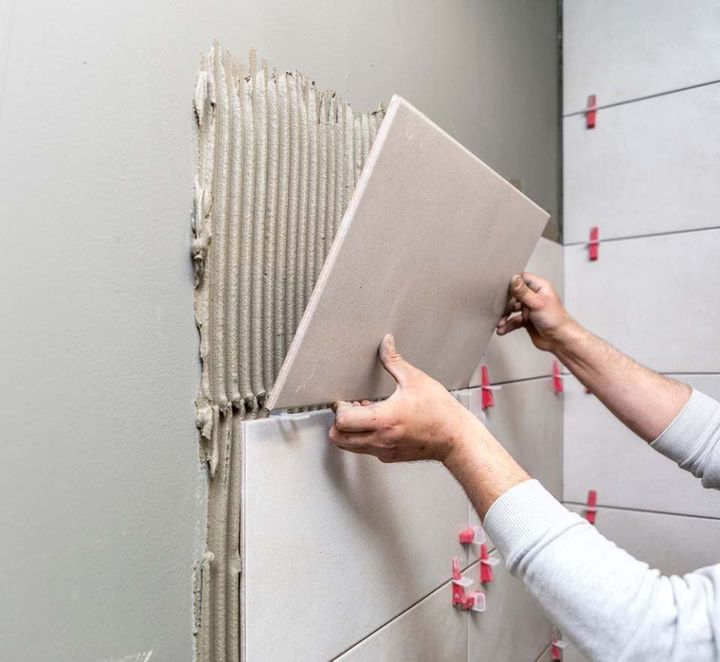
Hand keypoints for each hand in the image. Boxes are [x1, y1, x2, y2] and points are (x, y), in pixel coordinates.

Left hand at [329, 334, 479, 463]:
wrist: (456, 438)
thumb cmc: (440, 412)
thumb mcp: (415, 380)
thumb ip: (394, 360)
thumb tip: (385, 343)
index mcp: (385, 419)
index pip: (343, 421)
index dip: (339, 408)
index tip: (345, 399)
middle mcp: (381, 439)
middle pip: (338, 438)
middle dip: (338, 422)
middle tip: (348, 408)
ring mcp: (384, 450)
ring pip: (350, 446)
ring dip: (349, 430)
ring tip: (363, 414)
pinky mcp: (389, 456)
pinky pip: (365, 449)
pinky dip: (363, 437)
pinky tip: (377, 422)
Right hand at [496, 272, 573, 351]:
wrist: (559, 340)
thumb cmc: (555, 320)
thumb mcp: (537, 303)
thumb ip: (523, 292)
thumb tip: (514, 278)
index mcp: (539, 287)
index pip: (522, 278)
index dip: (511, 282)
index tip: (501, 288)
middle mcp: (534, 296)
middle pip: (513, 294)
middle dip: (505, 304)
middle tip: (499, 309)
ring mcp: (529, 308)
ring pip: (511, 309)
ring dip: (504, 316)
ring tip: (500, 323)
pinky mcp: (526, 319)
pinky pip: (513, 320)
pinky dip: (507, 325)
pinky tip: (502, 330)